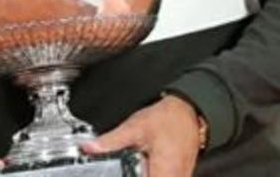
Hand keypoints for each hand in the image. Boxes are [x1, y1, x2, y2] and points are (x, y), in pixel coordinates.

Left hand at [81, 95, 201, 176]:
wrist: (189, 110)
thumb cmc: (168, 118)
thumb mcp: (135, 127)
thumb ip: (112, 140)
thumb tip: (90, 147)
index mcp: (163, 171)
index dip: (131, 176)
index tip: (126, 171)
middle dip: (136, 174)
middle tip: (134, 161)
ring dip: (144, 173)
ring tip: (139, 162)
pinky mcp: (181, 175)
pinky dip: (153, 173)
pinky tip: (148, 164)